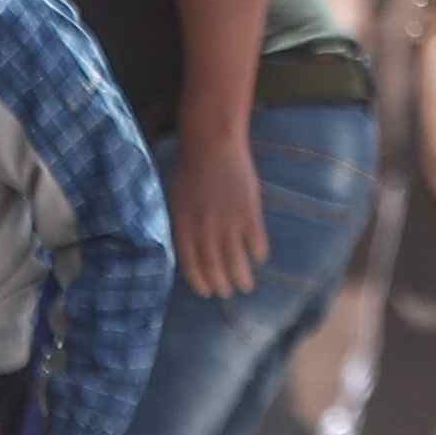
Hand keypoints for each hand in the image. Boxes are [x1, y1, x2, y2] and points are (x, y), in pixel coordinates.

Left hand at [168, 131, 269, 300]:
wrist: (211, 142)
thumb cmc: (191, 169)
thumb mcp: (177, 199)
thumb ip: (182, 225)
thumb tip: (188, 250)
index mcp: (183, 225)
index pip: (190, 265)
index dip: (200, 282)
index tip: (207, 292)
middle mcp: (204, 228)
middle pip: (214, 268)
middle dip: (221, 285)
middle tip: (227, 292)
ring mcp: (228, 221)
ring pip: (236, 262)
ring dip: (241, 278)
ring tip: (245, 286)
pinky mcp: (249, 212)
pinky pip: (256, 243)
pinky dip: (257, 254)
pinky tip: (258, 257)